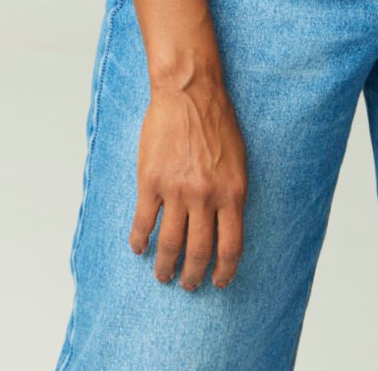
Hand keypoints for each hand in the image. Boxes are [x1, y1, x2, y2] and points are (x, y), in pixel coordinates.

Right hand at [128, 71, 247, 289]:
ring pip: (169, 244)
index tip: (219, 282)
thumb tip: (228, 227)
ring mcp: (177, 191)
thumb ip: (232, 195)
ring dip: (166, 265)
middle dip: (193, 276)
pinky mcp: (151, 182)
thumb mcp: (239, 161)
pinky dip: (139, 241)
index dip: (225, 270)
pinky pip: (144, 223)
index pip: (231, 246)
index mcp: (232, 192)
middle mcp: (205, 197)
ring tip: (164, 275)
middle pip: (199, 252)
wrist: (189, 92)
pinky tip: (138, 248)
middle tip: (188, 285)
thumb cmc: (218, 122)